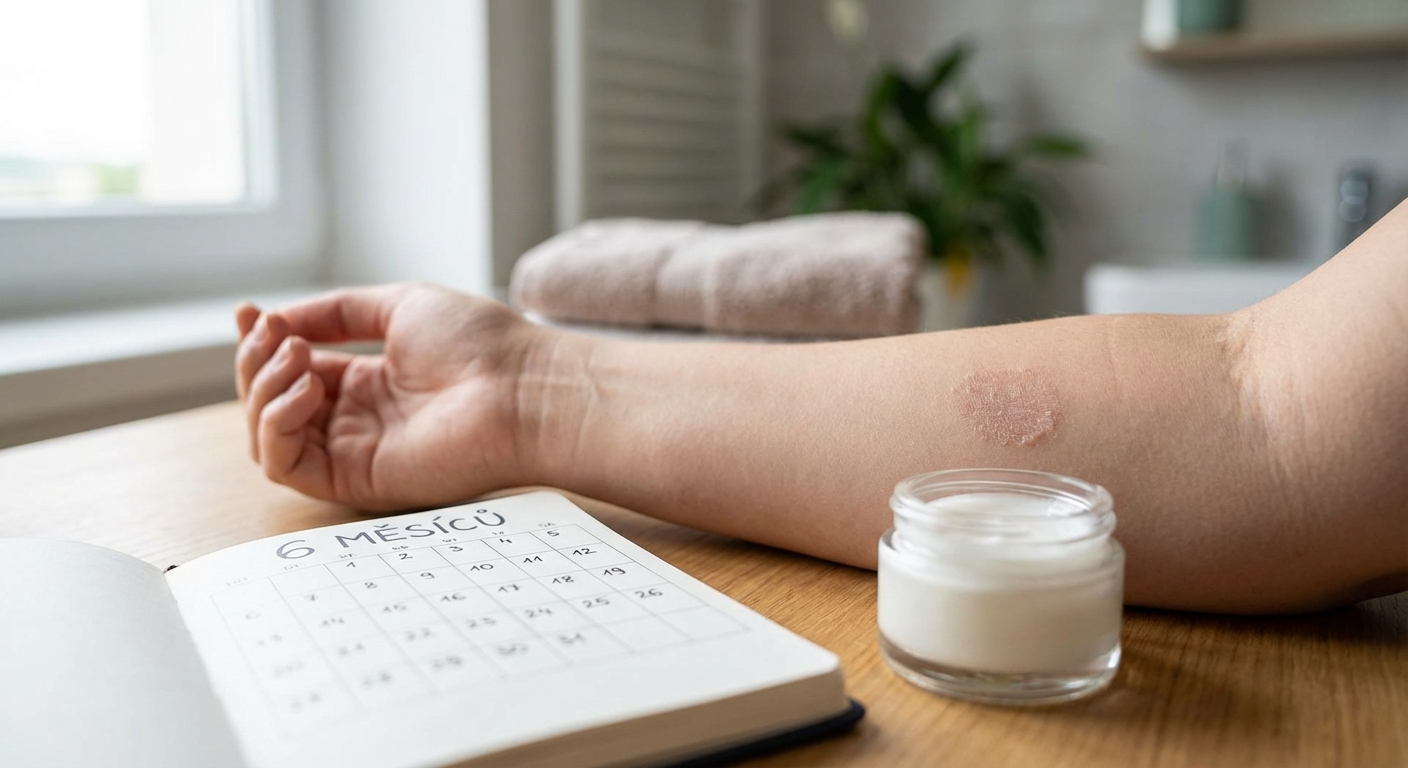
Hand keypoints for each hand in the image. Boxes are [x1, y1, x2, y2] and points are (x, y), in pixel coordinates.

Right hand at [235, 283, 549, 509]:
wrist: (523, 387)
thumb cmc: (481, 344)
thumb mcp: (400, 306)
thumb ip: (337, 312)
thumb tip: (279, 319)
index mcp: (367, 383)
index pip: (291, 371)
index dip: (260, 344)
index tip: (248, 312)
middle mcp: (357, 421)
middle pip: (268, 403)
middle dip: (255, 362)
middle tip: (274, 333)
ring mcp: (355, 453)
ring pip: (267, 436)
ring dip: (261, 391)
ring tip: (298, 357)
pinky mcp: (357, 482)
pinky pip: (285, 466)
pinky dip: (277, 425)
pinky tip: (308, 390)